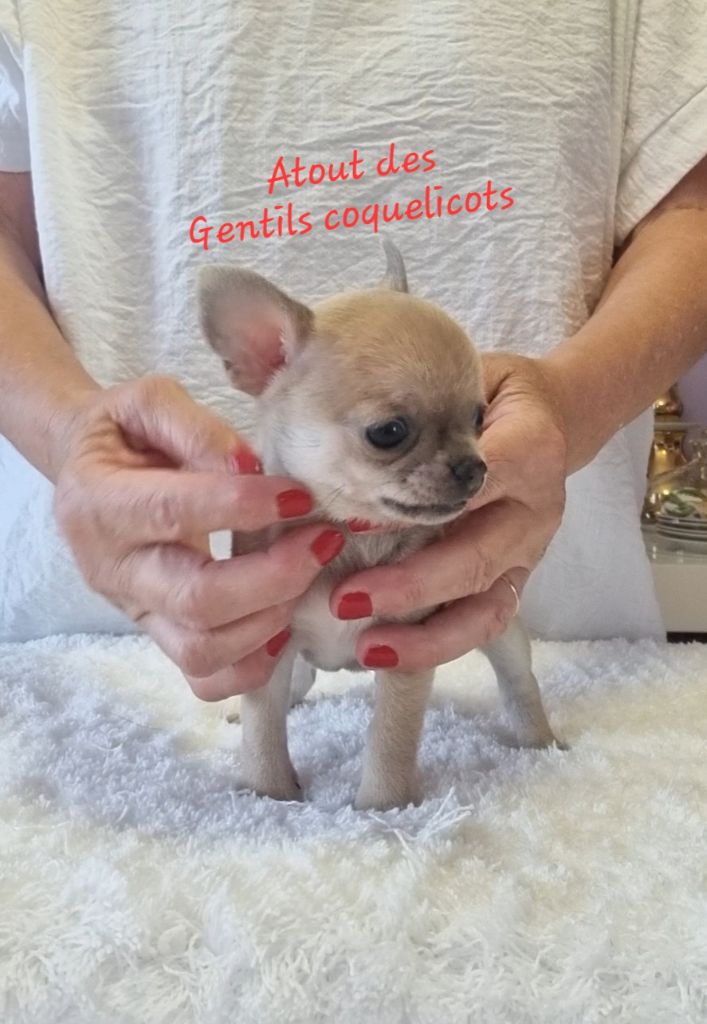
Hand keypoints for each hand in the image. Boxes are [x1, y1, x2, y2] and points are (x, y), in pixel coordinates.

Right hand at [53, 375, 343, 698]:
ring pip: (202, 650)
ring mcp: (136, 611)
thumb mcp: (146, 402)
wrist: (87, 472)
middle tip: (322, 542)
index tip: (300, 496)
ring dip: (270, 621)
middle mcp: (114, 569)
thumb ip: (195, 428)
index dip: (243, 507)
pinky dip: (253, 663)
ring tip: (306, 578)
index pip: (175, 512)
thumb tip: (249, 469)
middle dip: (275, 577)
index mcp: (100, 503)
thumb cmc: (125, 433)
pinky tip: (282, 623)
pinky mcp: (158, 634)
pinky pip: (205, 677)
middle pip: (197, 600)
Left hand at [329, 353, 567, 670]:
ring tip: (369, 648)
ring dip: (427, 635)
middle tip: (344, 599)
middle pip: (475, 558)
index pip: (468, 487)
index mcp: (530, 448)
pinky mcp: (520, 576)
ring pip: (486, 606)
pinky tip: (389, 652)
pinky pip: (486, 621)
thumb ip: (426, 409)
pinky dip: (439, 643)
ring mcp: (531, 550)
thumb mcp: (466, 378)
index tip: (349, 523)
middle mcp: (537, 507)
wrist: (553, 414)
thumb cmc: (491, 395)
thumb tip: (345, 434)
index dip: (411, 510)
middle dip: (409, 586)